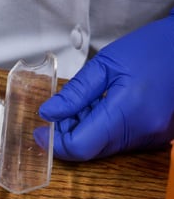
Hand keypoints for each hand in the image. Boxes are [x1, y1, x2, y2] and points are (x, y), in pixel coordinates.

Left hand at [36, 8, 173, 160]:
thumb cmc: (152, 48)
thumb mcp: (105, 64)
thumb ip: (74, 93)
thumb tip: (48, 113)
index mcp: (127, 113)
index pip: (81, 147)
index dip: (55, 143)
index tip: (41, 132)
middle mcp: (143, 133)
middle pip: (91, 150)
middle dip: (68, 135)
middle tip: (59, 113)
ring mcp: (153, 137)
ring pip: (105, 147)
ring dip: (86, 131)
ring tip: (85, 104)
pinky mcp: (158, 136)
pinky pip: (121, 142)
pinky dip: (104, 130)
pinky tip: (103, 107)